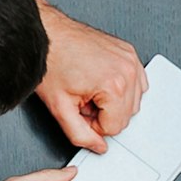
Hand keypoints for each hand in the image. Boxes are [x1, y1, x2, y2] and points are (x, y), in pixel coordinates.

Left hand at [32, 0, 146, 151]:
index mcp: (114, 85)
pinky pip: (136, 82)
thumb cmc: (49, 61)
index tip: (79, 111)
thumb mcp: (59, 107)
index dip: (93, 124)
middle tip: (80, 99)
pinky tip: (98, 80)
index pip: (116, 128)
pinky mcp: (128, 51)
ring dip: (112, 101)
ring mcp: (130, 58)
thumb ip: (79, 135)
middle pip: (127, 115)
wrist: (45, 33)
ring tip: (88, 88)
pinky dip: (120, 86)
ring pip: (133, 100)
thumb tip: (98, 146)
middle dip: (102, 113)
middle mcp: (127, 70)